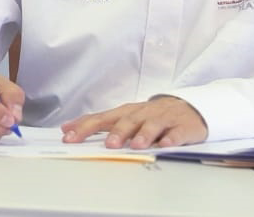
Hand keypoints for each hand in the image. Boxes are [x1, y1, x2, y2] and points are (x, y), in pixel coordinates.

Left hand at [61, 96, 207, 148]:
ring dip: (143, 135)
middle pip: (126, 121)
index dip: (84, 127)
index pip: (100, 119)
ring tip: (136, 145)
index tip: (69, 137)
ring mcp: (162, 119)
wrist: (186, 107)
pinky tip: (166, 145)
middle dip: (117, 132)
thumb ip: (97, 124)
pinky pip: (177, 133)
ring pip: (151, 125)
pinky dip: (171, 138)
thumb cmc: (148, 115)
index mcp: (124, 113)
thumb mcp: (123, 118)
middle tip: (108, 144)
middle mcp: (141, 114)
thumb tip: (67, 129)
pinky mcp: (181, 127)